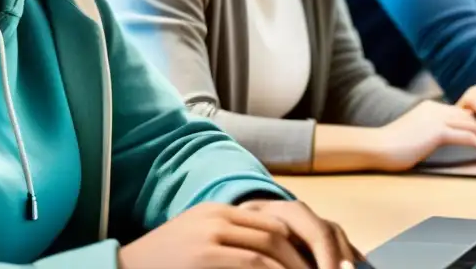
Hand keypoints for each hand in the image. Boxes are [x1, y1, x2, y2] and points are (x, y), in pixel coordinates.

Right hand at [118, 201, 360, 268]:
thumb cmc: (160, 266)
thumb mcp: (197, 248)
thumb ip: (229, 247)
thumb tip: (268, 260)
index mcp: (215, 212)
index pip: (270, 222)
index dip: (297, 247)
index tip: (314, 266)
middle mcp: (215, 217)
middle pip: (276, 233)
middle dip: (303, 260)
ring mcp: (209, 235)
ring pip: (270, 250)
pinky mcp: (205, 256)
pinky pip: (254, 264)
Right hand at [373, 100, 475, 171]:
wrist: (377, 147)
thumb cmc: (391, 146)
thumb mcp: (415, 135)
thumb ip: (430, 133)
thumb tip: (441, 140)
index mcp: (430, 108)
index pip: (463, 113)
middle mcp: (435, 109)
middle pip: (472, 116)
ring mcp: (435, 118)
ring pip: (473, 124)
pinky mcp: (436, 130)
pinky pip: (466, 135)